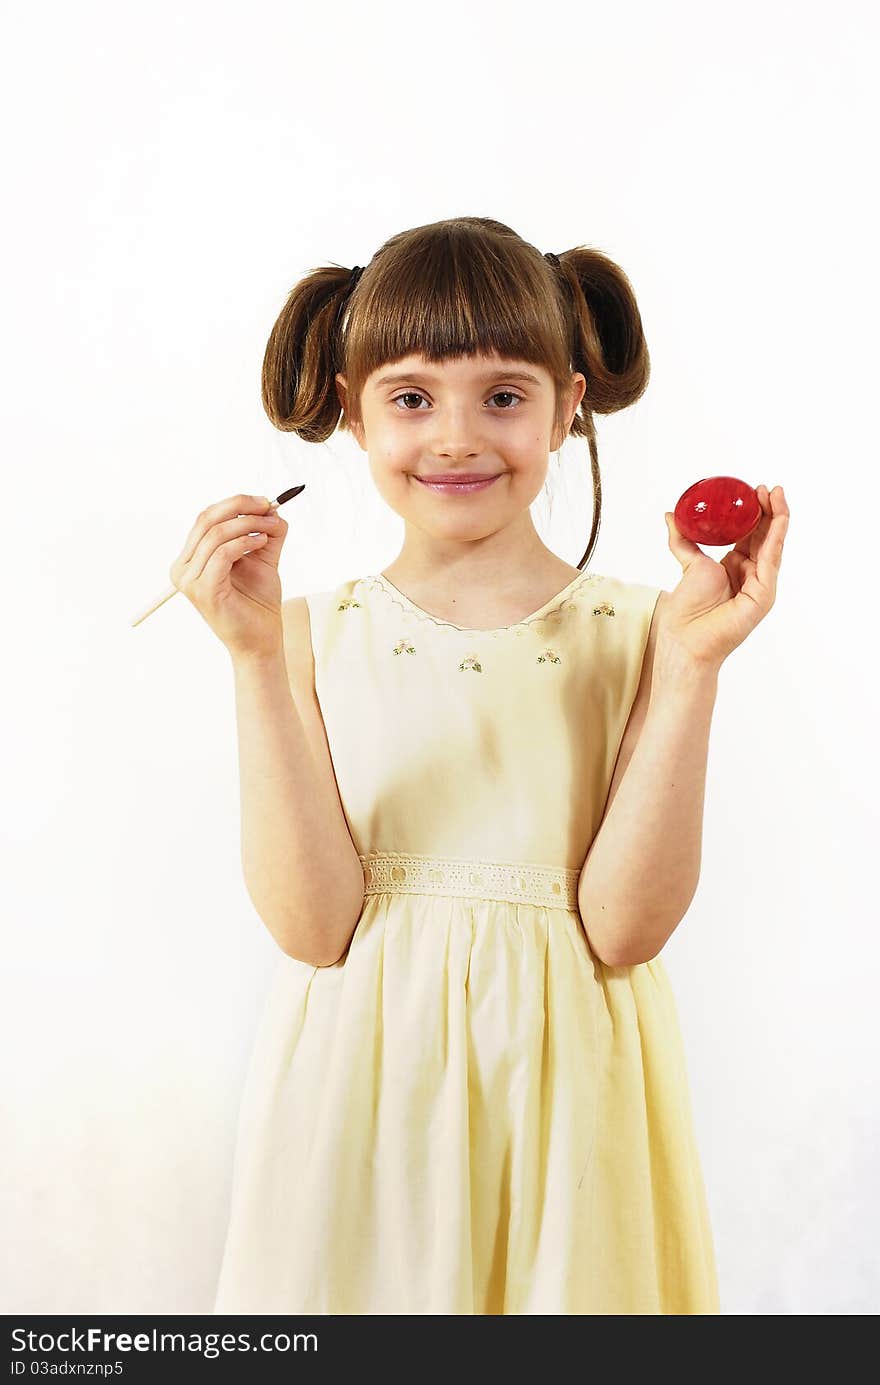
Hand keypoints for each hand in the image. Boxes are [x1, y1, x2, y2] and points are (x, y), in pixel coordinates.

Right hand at [169, 493, 289, 659]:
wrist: (260, 640)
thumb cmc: (257, 603)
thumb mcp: (261, 559)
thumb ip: (264, 533)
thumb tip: (274, 507)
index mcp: (190, 559)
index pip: (205, 518)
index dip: (235, 504)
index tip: (265, 502)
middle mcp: (182, 568)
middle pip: (206, 520)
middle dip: (241, 507)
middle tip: (269, 506)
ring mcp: (189, 580)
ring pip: (216, 534)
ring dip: (248, 524)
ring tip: (270, 528)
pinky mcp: (202, 590)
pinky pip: (222, 553)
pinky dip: (244, 542)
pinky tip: (261, 543)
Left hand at [662, 484, 789, 670]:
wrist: (685, 637)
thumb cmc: (687, 609)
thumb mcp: (688, 564)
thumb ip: (682, 539)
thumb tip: (671, 515)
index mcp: (735, 566)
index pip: (751, 534)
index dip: (754, 512)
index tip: (753, 490)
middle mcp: (751, 574)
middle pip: (765, 536)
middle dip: (769, 509)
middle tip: (766, 487)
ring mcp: (760, 584)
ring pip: (773, 544)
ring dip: (777, 517)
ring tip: (776, 492)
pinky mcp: (764, 594)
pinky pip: (772, 559)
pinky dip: (777, 536)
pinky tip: (778, 518)